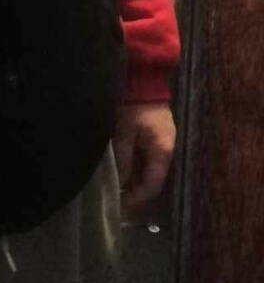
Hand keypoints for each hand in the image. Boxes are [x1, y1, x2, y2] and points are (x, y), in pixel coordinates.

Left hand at [112, 102, 175, 218]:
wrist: (143, 79)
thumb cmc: (132, 105)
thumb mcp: (123, 133)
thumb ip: (123, 160)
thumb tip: (121, 184)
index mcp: (163, 152)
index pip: (153, 185)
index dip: (136, 199)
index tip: (119, 204)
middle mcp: (168, 151)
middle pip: (152, 180)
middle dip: (134, 191)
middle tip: (115, 197)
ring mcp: (164, 143)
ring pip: (149, 171)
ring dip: (134, 179)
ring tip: (115, 185)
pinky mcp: (157, 137)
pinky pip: (147, 159)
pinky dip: (135, 166)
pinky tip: (121, 169)